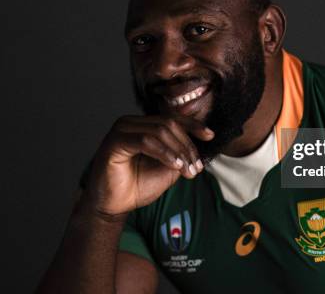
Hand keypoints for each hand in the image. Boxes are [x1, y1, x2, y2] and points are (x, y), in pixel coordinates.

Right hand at [83, 115, 213, 216]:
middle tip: (196, 168)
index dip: (193, 125)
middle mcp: (131, 123)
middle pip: (169, 124)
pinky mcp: (115, 141)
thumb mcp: (168, 169)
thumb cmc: (137, 186)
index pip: (172, 118)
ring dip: (178, 151)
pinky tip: (175, 165)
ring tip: (187, 170)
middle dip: (187, 146)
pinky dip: (164, 153)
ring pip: (159, 130)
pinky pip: (146, 141)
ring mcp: (122, 130)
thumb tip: (199, 147)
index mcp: (143, 125)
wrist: (115, 206)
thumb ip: (181, 154)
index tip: (210, 136)